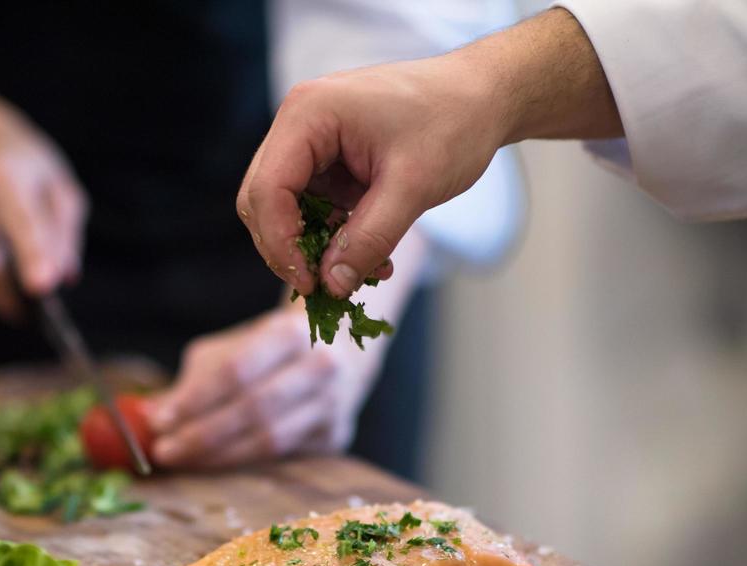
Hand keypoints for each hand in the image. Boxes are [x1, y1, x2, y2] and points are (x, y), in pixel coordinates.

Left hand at [145, 307, 383, 468]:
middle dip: (201, 435)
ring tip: (182, 460)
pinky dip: (242, 462)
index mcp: (291, 333)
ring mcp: (333, 404)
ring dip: (218, 456)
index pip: (236, 371)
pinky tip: (214, 463)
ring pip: (269, 441)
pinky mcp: (336, 435)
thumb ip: (196, 378)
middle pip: (253, 410)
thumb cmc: (273, 346)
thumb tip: (152, 415)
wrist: (342, 346)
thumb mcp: (235, 345)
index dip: (194, 400)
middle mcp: (321, 368)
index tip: (158, 421)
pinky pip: (280, 456)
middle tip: (163, 451)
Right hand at [236, 9, 617, 300]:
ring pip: (285, 211)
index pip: (268, 189)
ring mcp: (312, 142)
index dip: (280, 243)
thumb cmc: (453, 123)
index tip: (312, 283)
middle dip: (290, 249)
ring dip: (316, 249)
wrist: (484, 98)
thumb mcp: (413, 187)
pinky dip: (335, 238)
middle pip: (263, 201)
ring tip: (364, 272)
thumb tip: (332, 285)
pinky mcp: (328, 161)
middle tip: (328, 286)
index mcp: (309, 114)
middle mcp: (300, 123)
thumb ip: (369, 238)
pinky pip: (314, 210)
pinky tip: (372, 256)